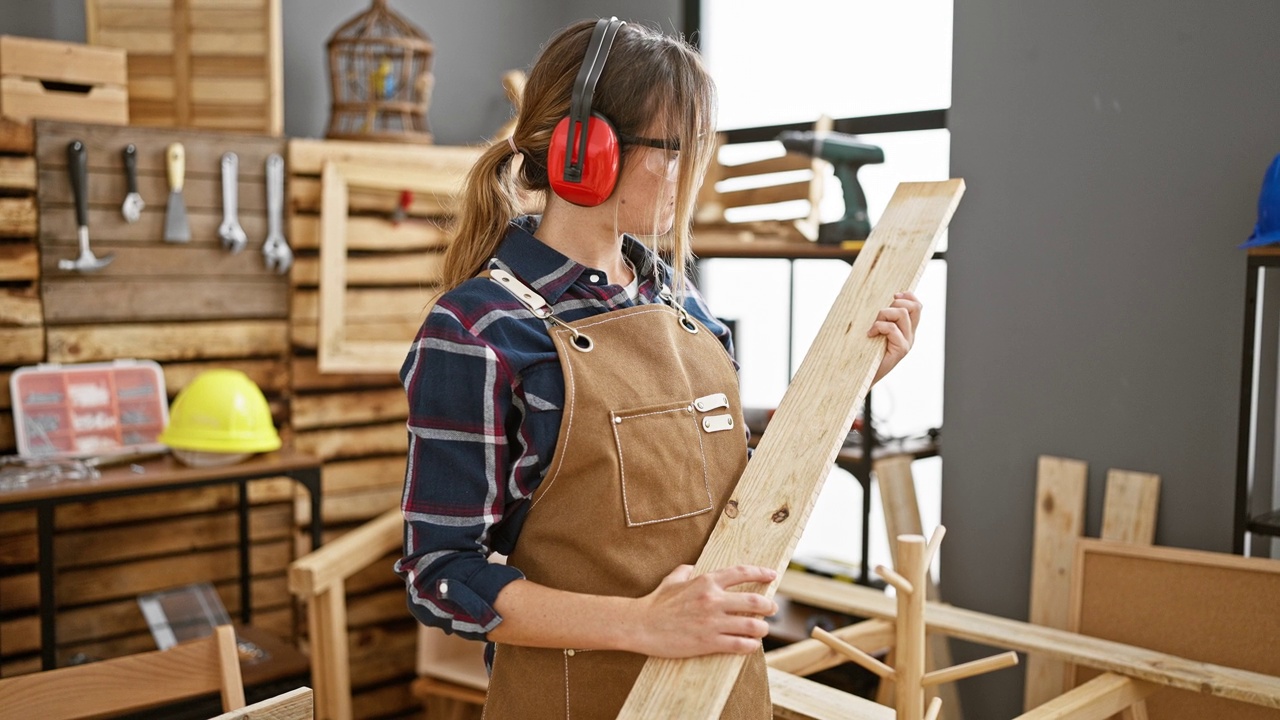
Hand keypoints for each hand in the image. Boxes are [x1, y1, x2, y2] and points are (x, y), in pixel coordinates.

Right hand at [629, 564, 778, 657]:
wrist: (641, 625)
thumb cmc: (655, 603)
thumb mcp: (672, 580)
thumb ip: (685, 571)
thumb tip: (692, 567)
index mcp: (706, 581)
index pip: (741, 573)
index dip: (761, 573)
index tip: (772, 575)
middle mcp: (713, 600)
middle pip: (754, 602)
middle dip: (769, 606)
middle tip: (772, 609)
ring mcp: (712, 622)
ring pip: (751, 625)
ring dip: (762, 628)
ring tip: (762, 629)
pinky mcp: (708, 642)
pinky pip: (739, 644)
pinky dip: (750, 645)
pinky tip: (751, 645)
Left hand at [870, 291, 921, 383]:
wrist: (861, 376)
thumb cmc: (865, 352)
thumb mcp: (875, 330)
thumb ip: (881, 318)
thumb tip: (881, 301)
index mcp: (907, 329)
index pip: (917, 306)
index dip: (908, 296)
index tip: (894, 295)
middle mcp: (910, 335)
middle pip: (914, 307)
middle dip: (894, 304)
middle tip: (879, 316)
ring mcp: (907, 343)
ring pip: (902, 314)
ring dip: (883, 315)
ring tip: (873, 327)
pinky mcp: (901, 350)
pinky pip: (892, 329)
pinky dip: (878, 327)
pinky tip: (870, 335)